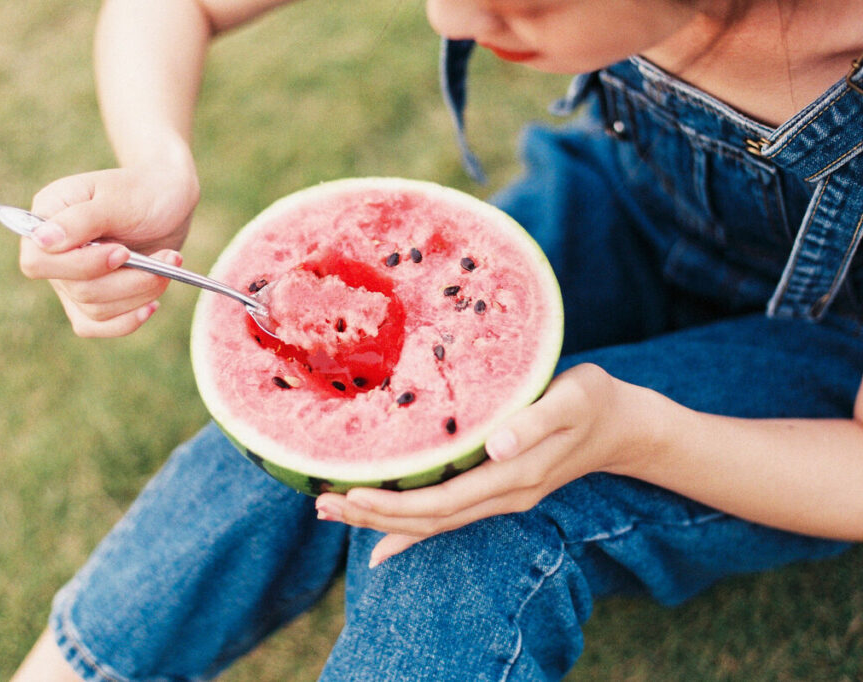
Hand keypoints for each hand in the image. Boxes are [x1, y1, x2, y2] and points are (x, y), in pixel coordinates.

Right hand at [19, 157, 199, 336]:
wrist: (168, 199)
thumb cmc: (141, 191)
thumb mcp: (116, 198)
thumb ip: (80, 219)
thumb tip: (42, 240)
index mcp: (46, 218)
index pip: (37, 262)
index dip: (78, 266)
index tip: (121, 252)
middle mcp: (54, 253)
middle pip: (76, 290)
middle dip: (127, 280)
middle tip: (165, 260)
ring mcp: (71, 279)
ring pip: (94, 310)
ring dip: (139, 293)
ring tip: (169, 266)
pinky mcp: (95, 298)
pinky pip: (100, 326)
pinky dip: (129, 320)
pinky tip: (151, 305)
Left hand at [315, 364, 657, 566]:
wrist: (624, 424)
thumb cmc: (595, 401)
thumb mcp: (574, 398)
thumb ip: (537, 421)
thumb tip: (497, 447)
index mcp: (514, 478)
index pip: (441, 504)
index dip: (393, 506)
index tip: (348, 494)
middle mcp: (502, 496)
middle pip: (428, 521)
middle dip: (372, 516)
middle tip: (320, 504)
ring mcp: (500, 497)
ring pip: (432, 522)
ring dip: (382, 521)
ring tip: (333, 511)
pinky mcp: (497, 488)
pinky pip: (446, 516)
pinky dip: (409, 528)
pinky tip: (381, 538)